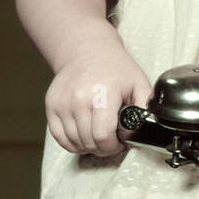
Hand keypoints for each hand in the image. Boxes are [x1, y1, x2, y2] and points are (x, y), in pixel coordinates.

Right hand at [45, 39, 153, 155]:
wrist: (87, 49)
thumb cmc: (114, 66)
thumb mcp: (138, 83)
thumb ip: (145, 107)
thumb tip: (146, 128)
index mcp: (102, 95)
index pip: (103, 136)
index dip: (113, 146)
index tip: (120, 143)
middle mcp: (78, 100)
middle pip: (88, 142)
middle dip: (103, 148)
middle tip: (112, 142)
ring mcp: (62, 104)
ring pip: (73, 143)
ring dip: (88, 146)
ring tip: (99, 137)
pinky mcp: (51, 106)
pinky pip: (59, 137)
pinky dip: (72, 143)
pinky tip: (84, 136)